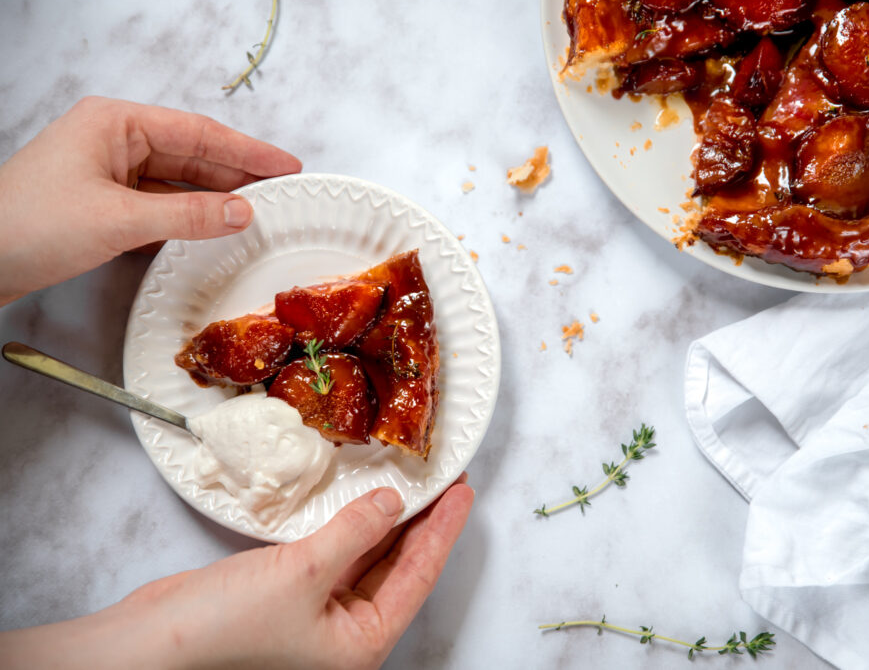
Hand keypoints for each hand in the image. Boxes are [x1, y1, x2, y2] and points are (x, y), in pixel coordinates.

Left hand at [0, 96, 301, 304]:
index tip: (287, 166)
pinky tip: (214, 229)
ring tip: (259, 212)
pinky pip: (160, 205)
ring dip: (215, 198)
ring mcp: (107, 173)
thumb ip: (188, 214)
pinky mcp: (102, 205)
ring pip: (177, 182)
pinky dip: (189, 217)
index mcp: (115, 123)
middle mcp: (113, 141)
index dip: (249, 151)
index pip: (199, 132)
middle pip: (192, 155)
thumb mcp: (119, 219)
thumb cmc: (28, 226)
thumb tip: (242, 211)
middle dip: (238, 174)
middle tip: (283, 191)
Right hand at [0, 479, 473, 668]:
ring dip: (388, 521)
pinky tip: (364, 498)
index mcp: (362, 644)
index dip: (444, 530)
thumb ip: (356, 532)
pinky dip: (352, 525)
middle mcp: (346, 634)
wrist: (150, 643)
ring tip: (413, 480)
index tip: (463, 492)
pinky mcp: (291, 595)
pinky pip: (337, 554)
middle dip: (422, 523)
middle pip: (400, 568)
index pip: (420, 577)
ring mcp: (319, 616)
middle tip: (443, 478)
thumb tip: (394, 502)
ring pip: (369, 559)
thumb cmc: (225, 629)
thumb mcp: (305, 573)